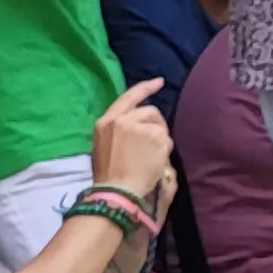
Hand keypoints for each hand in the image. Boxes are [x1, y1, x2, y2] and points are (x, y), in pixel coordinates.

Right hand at [87, 80, 172, 210]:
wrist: (117, 191)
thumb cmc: (110, 175)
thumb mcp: (105, 146)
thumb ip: (121, 131)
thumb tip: (141, 127)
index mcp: (105, 122)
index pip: (127, 98)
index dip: (145, 88)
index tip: (159, 82)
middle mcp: (121, 120)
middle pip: (150, 111)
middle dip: (156, 124)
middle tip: (155, 144)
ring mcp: (138, 126)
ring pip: (160, 125)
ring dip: (161, 138)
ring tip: (151, 157)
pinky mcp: (154, 135)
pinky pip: (167, 139)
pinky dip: (165, 149)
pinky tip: (156, 162)